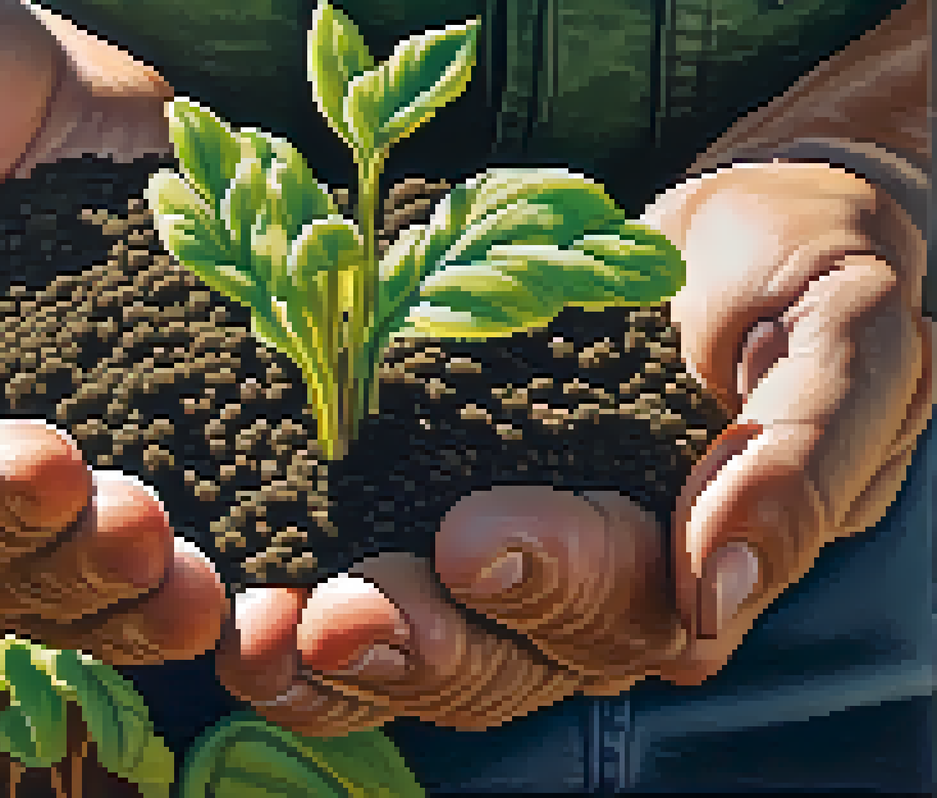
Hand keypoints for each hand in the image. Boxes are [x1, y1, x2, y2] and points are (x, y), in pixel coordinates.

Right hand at [0, 0, 226, 664]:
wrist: (34, 64)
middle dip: (7, 528)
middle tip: (68, 485)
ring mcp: (28, 459)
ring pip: (44, 571)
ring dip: (99, 583)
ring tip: (164, 561)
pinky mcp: (132, 447)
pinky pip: (145, 551)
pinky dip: (175, 592)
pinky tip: (225, 599)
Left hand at [216, 158, 930, 735]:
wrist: (732, 250)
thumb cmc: (804, 283)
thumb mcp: (844, 338)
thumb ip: (797, 456)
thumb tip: (712, 594)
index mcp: (693, 567)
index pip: (620, 604)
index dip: (544, 579)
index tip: (468, 538)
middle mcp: (592, 600)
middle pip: (503, 660)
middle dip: (416, 642)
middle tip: (336, 616)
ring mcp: (509, 577)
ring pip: (423, 655)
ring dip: (335, 659)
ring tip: (260, 636)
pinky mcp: (432, 521)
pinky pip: (371, 592)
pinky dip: (302, 614)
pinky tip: (241, 607)